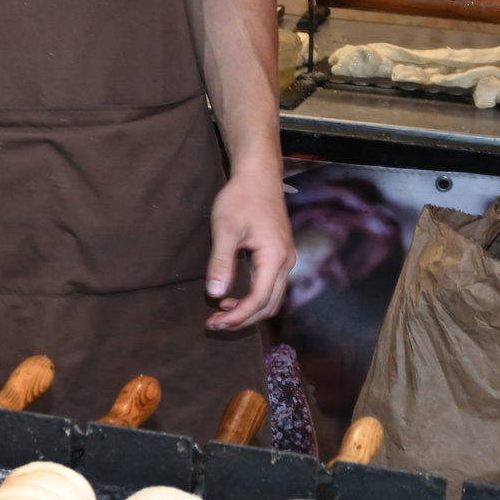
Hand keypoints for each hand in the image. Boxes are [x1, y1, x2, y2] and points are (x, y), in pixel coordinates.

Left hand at [205, 170, 295, 331]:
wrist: (258, 175)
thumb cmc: (242, 198)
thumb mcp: (225, 229)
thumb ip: (221, 262)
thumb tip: (215, 293)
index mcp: (275, 257)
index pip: (259, 300)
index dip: (237, 316)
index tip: (214, 322)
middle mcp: (286, 262)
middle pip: (268, 305)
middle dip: (242, 319)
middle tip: (214, 324)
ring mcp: (286, 259)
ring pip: (271, 299)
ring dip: (248, 311)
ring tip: (221, 314)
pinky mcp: (280, 255)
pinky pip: (271, 287)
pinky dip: (253, 299)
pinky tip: (232, 296)